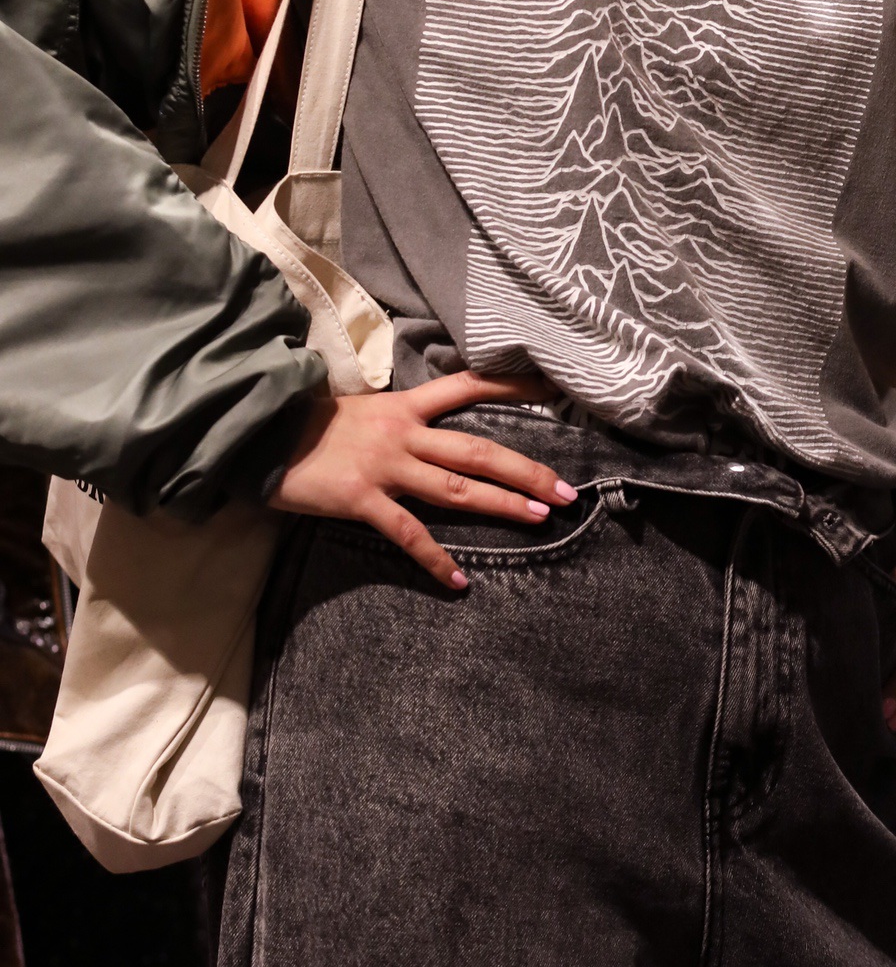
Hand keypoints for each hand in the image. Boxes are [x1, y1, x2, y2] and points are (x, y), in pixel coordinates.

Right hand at [270, 371, 573, 591]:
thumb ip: (400, 421)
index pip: (467, 386)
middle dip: (526, 470)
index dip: (510, 385)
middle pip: (478, 449)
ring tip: (540, 517)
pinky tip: (459, 580)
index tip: (550, 387)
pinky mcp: (361, 498)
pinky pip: (407, 533)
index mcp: (404, 405)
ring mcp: (384, 465)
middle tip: (566, 489)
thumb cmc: (309, 426)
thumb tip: (432, 431)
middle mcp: (402, 432)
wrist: (258, 435)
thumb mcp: (361, 410)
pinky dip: (435, 559)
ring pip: (456, 487)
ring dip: (502, 503)